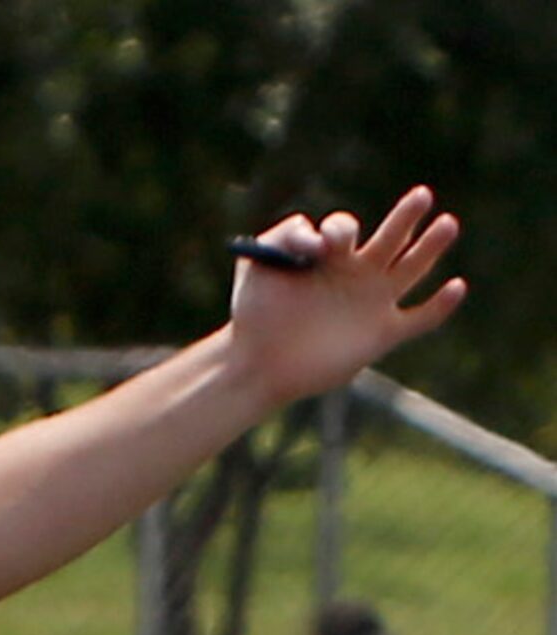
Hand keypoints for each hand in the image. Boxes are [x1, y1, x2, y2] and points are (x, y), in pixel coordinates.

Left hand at [228, 189, 465, 404]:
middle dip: (406, 216)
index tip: (320, 246)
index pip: (345, 230)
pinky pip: (421, 318)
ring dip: (431, 246)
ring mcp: (374, 303)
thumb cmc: (255, 315)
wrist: (256, 363)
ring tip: (447, 223)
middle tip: (421, 195)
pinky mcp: (383, 334)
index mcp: (331, 257)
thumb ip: (279, 238)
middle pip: (393, 237)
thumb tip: (312, 233)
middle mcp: (358, 274)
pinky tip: (456, 287)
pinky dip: (440, 306)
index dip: (338, 230)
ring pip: (413, 268)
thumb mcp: (256, 268)